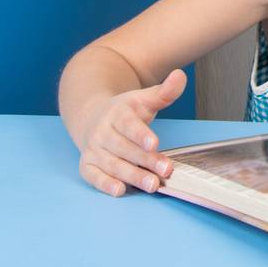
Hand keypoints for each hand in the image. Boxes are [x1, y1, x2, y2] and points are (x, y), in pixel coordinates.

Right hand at [74, 68, 187, 196]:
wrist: (92, 118)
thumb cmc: (125, 112)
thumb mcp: (144, 99)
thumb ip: (164, 92)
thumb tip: (180, 76)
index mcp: (117, 114)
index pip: (129, 125)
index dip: (141, 135)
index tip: (155, 144)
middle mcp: (102, 132)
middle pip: (124, 148)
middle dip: (146, 161)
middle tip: (166, 170)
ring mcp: (93, 150)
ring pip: (112, 164)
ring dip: (132, 176)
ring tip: (152, 184)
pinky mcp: (87, 165)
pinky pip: (94, 176)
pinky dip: (105, 184)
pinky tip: (120, 190)